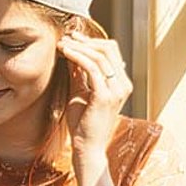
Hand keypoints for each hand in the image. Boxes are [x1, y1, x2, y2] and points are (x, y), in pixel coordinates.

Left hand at [56, 32, 132, 171]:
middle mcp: (123, 85)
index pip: (111, 52)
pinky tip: (66, 54)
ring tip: (62, 45)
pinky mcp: (105, 96)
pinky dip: (78, 57)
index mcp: (120, 83)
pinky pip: (92, 68)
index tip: (73, 37)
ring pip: (100, 56)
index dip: (92, 41)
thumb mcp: (80, 92)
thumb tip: (72, 52)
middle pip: (108, 49)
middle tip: (66, 37)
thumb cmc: (83, 124)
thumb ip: (79, 73)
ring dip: (79, 47)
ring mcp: (117, 90)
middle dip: (86, 40)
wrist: (87, 147)